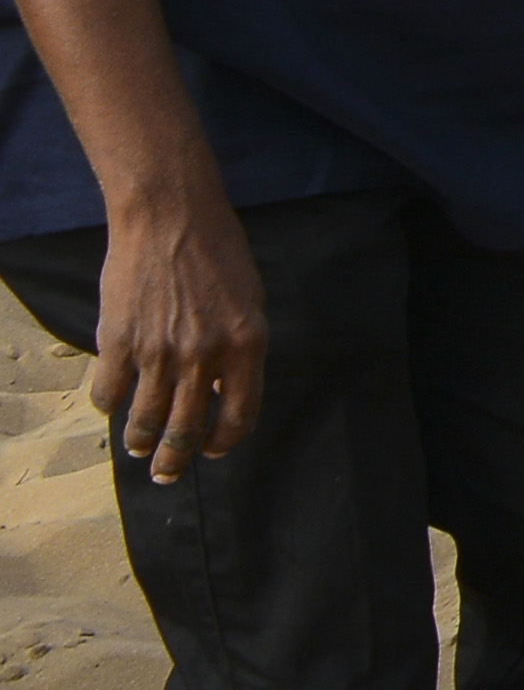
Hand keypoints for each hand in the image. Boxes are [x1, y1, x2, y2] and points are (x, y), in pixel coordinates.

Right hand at [89, 179, 263, 482]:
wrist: (172, 216)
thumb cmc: (218, 253)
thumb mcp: (249, 301)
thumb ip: (237, 348)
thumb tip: (219, 390)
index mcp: (247, 345)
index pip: (240, 415)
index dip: (225, 441)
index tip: (213, 451)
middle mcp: (203, 355)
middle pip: (188, 428)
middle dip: (176, 459)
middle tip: (167, 473)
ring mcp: (158, 351)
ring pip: (145, 419)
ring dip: (140, 442)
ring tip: (138, 450)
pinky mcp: (118, 341)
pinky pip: (109, 392)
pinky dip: (109, 406)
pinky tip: (112, 407)